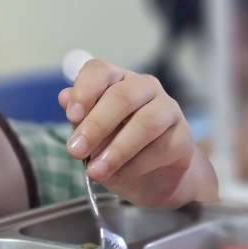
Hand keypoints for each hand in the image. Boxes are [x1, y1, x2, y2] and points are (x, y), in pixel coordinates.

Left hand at [58, 59, 217, 207]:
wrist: (152, 178)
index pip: (99, 70)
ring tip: (95, 172)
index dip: (84, 91)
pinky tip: (119, 177)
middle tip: (75, 151)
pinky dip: (135, 166)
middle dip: (96, 125)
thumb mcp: (91, 135)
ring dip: (117, 150)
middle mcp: (144, 87)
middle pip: (122, 96)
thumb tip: (64, 97)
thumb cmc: (115, 146)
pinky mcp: (183, 137)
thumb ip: (80, 117)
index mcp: (116, 80)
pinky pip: (160, 149)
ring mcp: (167, 110)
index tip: (71, 116)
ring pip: (146, 123)